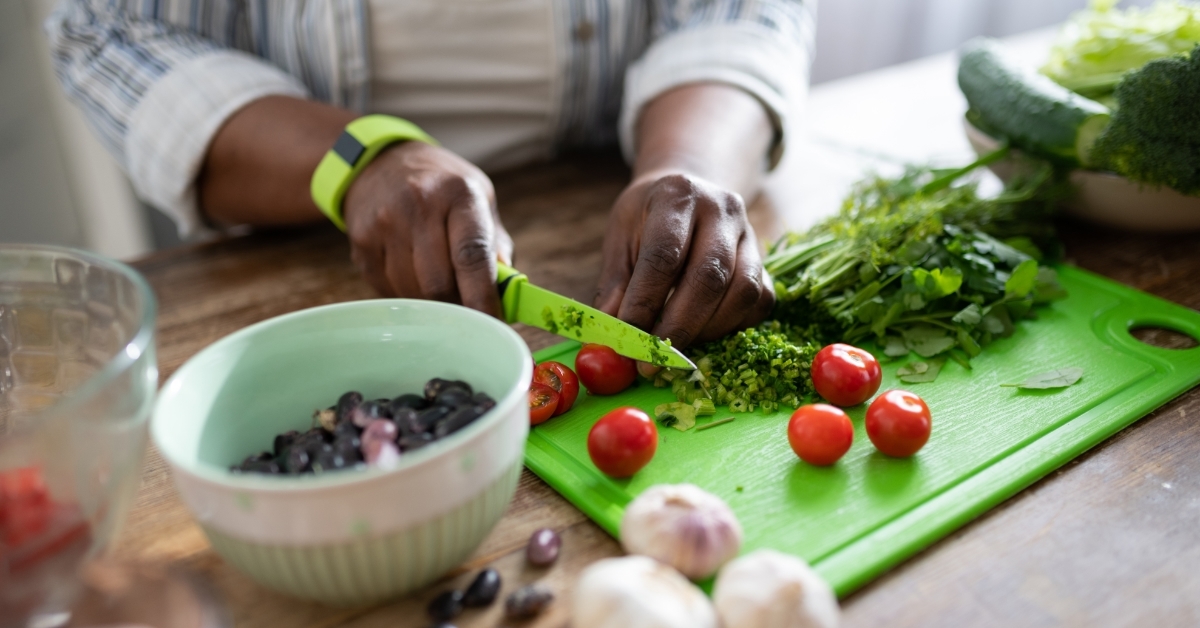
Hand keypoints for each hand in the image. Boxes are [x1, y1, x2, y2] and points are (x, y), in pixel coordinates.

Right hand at [342, 141, 512, 316]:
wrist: (379, 162)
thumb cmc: (441, 186)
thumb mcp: (479, 198)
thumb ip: (495, 244)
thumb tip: (506, 292)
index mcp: (458, 194)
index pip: (471, 255)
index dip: (482, 297)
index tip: (494, 325)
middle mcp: (419, 206)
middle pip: (438, 284)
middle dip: (457, 308)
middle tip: (469, 312)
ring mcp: (384, 224)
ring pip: (412, 293)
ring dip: (431, 304)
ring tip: (440, 287)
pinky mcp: (361, 243)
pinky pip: (388, 290)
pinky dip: (406, 295)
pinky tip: (412, 276)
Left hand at [594, 171, 773, 348]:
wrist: (686, 192)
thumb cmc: (646, 219)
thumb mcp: (620, 237)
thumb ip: (616, 283)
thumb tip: (612, 330)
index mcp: (677, 196)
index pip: (664, 256)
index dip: (645, 301)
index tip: (627, 336)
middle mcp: (722, 209)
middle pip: (709, 277)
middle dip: (678, 326)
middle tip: (652, 357)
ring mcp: (749, 234)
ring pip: (742, 292)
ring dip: (707, 330)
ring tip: (675, 347)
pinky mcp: (764, 259)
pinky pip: (759, 301)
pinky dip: (731, 326)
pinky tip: (703, 333)